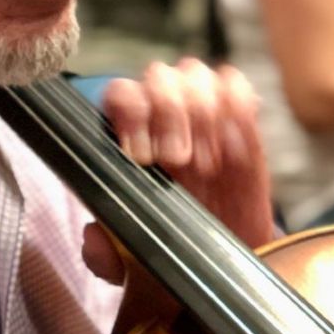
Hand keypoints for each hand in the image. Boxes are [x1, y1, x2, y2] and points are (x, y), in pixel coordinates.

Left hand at [82, 58, 275, 284]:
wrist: (213, 260)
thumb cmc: (165, 246)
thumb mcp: (131, 257)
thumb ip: (105, 254)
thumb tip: (94, 239)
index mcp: (126, 136)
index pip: (121, 94)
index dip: (130, 114)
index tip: (141, 155)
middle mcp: (160, 116)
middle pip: (159, 76)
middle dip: (168, 114)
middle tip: (178, 160)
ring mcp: (200, 113)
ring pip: (195, 73)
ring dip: (202, 111)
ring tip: (207, 161)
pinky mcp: (239, 120)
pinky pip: (235, 87)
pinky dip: (236, 105)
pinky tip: (233, 143)